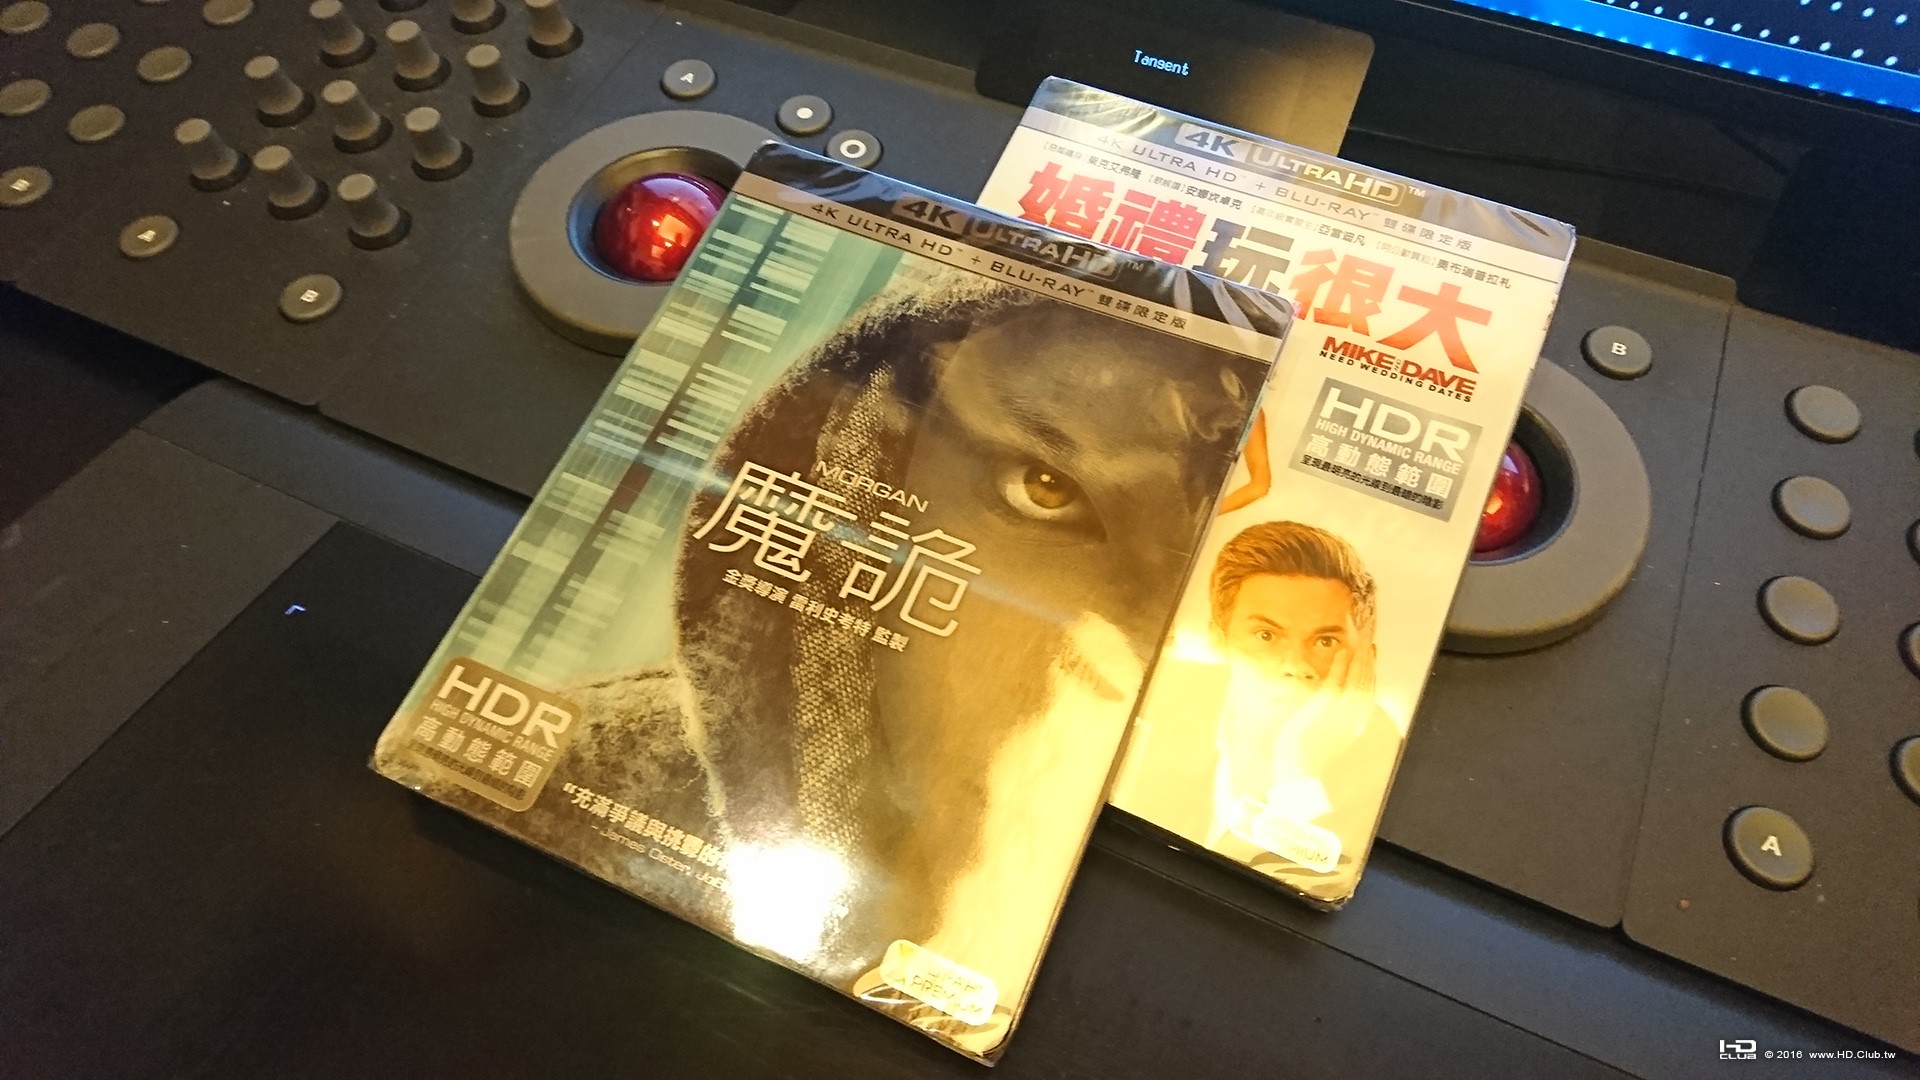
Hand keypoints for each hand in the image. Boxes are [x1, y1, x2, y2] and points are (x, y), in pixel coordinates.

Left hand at [1268, 644, 1375, 781]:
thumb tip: (1336, 710)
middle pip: (1367, 684)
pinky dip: (1341, 663)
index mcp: (1355, 725)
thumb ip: (1336, 722)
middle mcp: (1354, 717)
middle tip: (1372, 645)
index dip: (1371, 676)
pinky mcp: (1327, 703)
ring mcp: (1342, 709)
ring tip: (1362, 644)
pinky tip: (1342, 651)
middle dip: (1370, 663)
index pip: (1368, 696)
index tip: (1372, 663)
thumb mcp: (1328, 737)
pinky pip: (1338, 678)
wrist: (1298, 767)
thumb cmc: (1306, 754)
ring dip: (1361, 659)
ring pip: (1357, 678)